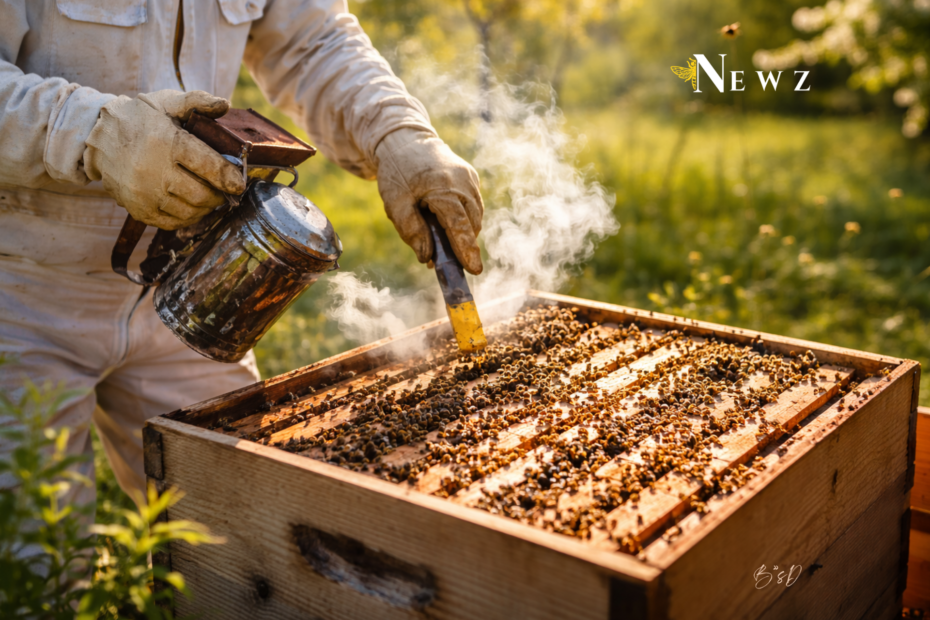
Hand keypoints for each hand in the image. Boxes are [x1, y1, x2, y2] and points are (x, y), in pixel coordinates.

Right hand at [83, 90, 245, 229]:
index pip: (209, 166)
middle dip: (219, 195)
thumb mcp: (166, 102)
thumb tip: (225, 105)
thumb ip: (197, 101)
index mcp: (166, 142)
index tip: (239, 183)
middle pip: (202, 194)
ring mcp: (144, 193)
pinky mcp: (138, 209)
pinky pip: (173, 223)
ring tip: (209, 196)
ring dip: (205, 207)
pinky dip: (188, 217)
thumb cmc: (139, 119)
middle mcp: (153, 170)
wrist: (96, 137)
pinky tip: (192, 205)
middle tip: (225, 190)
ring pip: (189, 211)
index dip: (230, 178)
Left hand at [375, 129, 483, 274]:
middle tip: (449, 262)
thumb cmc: (397, 172)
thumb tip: (427, 257)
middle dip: (464, 245)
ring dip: (464, 232)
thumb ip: (411, 231)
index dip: (466, 249)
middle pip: (472, 223)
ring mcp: (470, 178)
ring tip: (443, 240)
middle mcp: (462, 182)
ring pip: (475, 216)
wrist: (405, 140)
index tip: (474, 270)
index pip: (459, 225)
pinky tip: (447, 222)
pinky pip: (473, 206)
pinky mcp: (471, 177)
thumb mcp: (395, 204)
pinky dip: (464, 219)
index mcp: (442, 187)